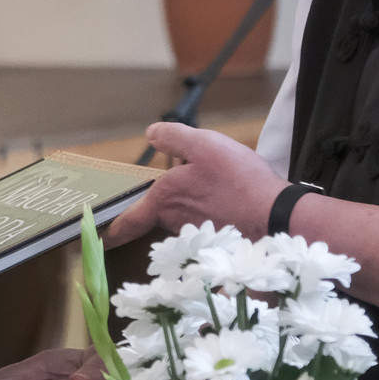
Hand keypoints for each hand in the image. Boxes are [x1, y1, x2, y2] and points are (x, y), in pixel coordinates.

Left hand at [105, 122, 284, 246]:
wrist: (277, 217)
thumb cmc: (238, 180)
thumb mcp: (203, 145)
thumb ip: (173, 138)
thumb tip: (151, 133)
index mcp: (164, 201)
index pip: (129, 222)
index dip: (113, 230)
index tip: (101, 239)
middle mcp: (174, 225)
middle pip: (163, 214)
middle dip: (170, 203)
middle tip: (192, 187)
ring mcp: (196, 238)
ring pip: (186, 220)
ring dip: (195, 209)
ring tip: (220, 191)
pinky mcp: (217, 246)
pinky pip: (208, 229)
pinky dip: (215, 218)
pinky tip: (234, 205)